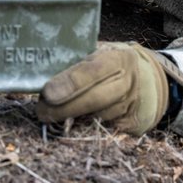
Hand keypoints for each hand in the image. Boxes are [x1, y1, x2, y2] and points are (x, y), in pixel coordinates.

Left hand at [36, 42, 182, 135]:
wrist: (144, 79)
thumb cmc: (106, 63)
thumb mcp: (94, 53)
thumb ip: (72, 62)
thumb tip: (39, 75)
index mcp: (117, 57)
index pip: (93, 70)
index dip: (70, 83)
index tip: (48, 94)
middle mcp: (128, 82)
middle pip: (95, 100)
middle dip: (64, 109)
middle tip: (41, 112)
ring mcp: (132, 105)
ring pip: (97, 118)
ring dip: (70, 119)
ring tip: (50, 115)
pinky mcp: (131, 125)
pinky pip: (102, 130)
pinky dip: (82, 128)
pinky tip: (69, 124)